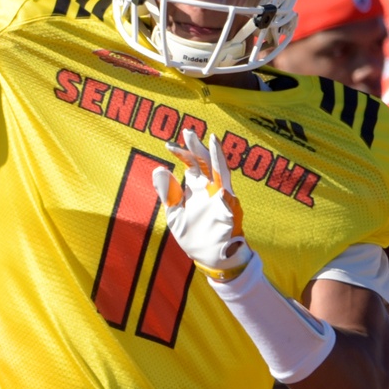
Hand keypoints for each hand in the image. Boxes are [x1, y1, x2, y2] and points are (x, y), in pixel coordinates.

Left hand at [152, 129, 249, 279]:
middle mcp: (210, 188)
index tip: (168, 145)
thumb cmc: (194, 235)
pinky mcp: (230, 213)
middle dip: (198, 148)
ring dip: (218, 159)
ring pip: (221, 174)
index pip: (190, 164)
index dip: (181, 153)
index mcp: (197, 187)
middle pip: (205, 163)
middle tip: (189, 132)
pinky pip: (229, 202)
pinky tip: (222, 188)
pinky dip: (226, 194)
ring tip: (213, 141)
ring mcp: (221, 199)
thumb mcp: (175, 214)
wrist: (210, 256)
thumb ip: (168, 193)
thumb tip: (158, 169)